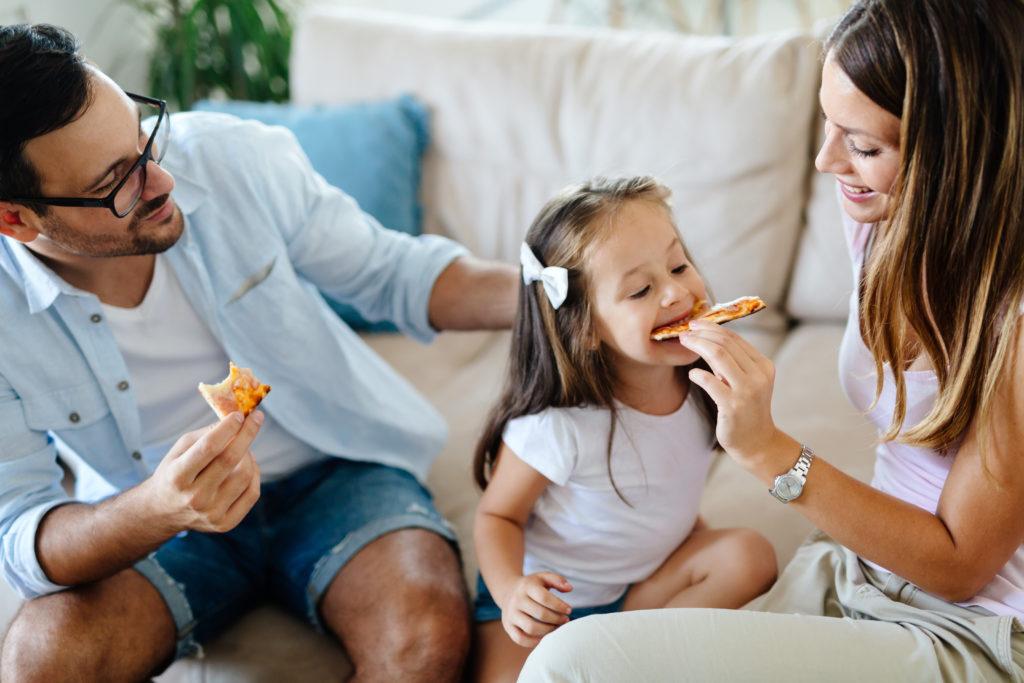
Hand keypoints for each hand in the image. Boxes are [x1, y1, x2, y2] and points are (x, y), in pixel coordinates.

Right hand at [143, 411, 263, 534]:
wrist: (163, 512)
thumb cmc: (174, 473)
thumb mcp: (179, 450)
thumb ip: (205, 435)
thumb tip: (237, 421)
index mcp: (177, 477)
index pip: (208, 448)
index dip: (228, 428)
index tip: (240, 414)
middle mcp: (194, 498)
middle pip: (231, 460)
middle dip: (247, 434)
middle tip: (256, 417)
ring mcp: (211, 514)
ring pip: (246, 474)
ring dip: (249, 455)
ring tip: (243, 448)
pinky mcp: (225, 524)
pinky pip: (253, 492)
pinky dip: (254, 474)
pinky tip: (246, 466)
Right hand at [500, 572, 572, 647]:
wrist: (508, 591)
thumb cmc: (531, 586)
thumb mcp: (543, 577)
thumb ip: (558, 580)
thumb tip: (570, 588)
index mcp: (526, 586)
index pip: (544, 598)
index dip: (559, 606)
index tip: (569, 610)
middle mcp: (516, 600)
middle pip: (540, 614)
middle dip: (557, 619)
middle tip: (565, 620)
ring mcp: (510, 614)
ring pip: (531, 628)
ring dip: (548, 631)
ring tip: (556, 627)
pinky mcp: (507, 626)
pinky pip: (520, 639)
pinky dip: (534, 641)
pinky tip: (545, 636)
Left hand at [680, 320, 779, 466]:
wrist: (756, 442)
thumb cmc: (747, 408)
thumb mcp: (746, 381)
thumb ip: (733, 362)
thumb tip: (706, 337)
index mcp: (763, 366)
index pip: (735, 338)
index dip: (712, 327)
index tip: (695, 324)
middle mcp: (758, 375)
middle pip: (725, 343)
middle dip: (701, 334)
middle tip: (684, 332)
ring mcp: (747, 391)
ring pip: (718, 356)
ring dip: (697, 346)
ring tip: (684, 344)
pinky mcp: (733, 406)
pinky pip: (710, 381)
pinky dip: (697, 374)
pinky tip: (692, 374)